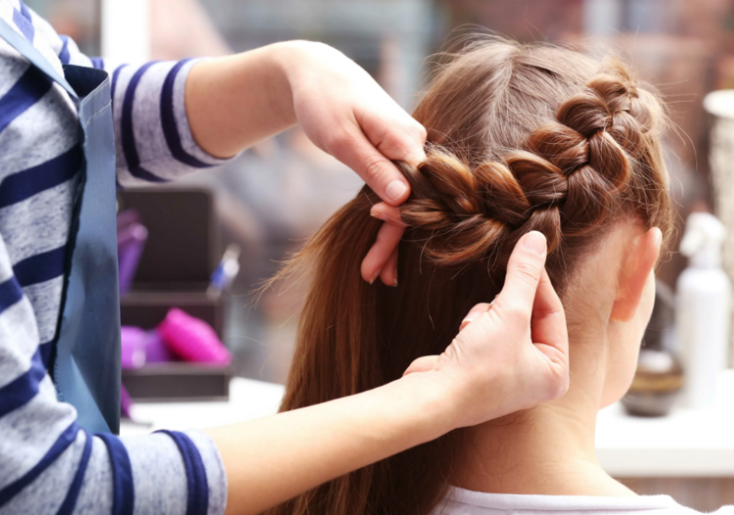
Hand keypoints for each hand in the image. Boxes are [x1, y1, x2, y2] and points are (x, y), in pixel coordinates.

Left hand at [278, 42, 424, 284]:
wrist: (317, 74)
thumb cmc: (324, 102)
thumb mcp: (342, 138)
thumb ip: (374, 167)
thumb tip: (403, 198)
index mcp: (407, 140)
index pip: (416, 195)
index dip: (397, 228)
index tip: (375, 258)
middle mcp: (416, 144)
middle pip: (414, 202)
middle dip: (393, 243)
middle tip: (375, 278)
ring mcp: (407, 148)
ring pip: (407, 199)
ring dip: (391, 235)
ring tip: (376, 273)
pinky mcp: (396, 152)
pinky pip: (398, 188)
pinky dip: (390, 215)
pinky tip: (382, 241)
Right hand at [403, 231, 569, 427]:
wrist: (434, 396)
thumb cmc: (480, 367)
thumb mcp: (510, 313)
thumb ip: (524, 275)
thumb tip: (537, 240)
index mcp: (556, 373)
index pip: (553, 313)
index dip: (538, 282)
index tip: (526, 253)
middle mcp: (535, 377)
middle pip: (528, 317)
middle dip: (506, 305)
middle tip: (495, 301)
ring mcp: (506, 374)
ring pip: (504, 321)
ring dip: (487, 314)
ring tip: (474, 327)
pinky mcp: (480, 368)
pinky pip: (485, 332)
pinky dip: (474, 326)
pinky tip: (464, 334)